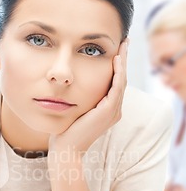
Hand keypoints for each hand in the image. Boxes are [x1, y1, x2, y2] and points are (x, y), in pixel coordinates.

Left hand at [50, 40, 127, 154]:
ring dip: (123, 61)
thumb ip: (78, 98)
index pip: (115, 83)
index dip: (117, 66)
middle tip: (124, 42)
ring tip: (123, 45)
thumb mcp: (74, 110)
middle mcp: (114, 110)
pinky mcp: (108, 111)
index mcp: (108, 110)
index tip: (115, 50)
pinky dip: (118, 72)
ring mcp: (113, 111)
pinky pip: (117, 87)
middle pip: (122, 79)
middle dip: (123, 59)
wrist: (66, 148)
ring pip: (122, 80)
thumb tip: (68, 84)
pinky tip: (115, 60)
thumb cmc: (66, 132)